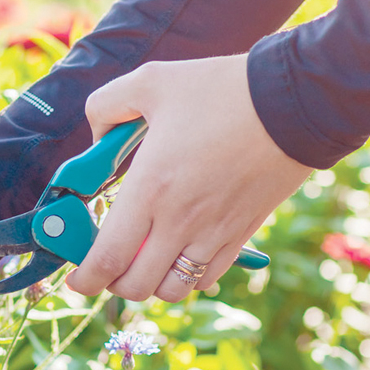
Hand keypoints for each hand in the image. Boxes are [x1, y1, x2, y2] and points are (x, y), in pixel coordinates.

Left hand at [66, 55, 312, 301]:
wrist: (293, 102)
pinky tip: (177, 253)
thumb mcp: (151, 80)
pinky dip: (185, 277)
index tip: (75, 278)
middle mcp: (179, 221)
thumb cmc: (221, 89)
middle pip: (134, 285)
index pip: (107, 258)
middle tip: (105, 260)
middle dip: (110, 282)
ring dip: (149, 283)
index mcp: (150, 188)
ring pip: (171, 289)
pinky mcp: (241, 234)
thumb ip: (107, 105)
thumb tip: (97, 136)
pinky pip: (206, 277)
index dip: (84, 279)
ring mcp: (213, 232)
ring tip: (141, 259)